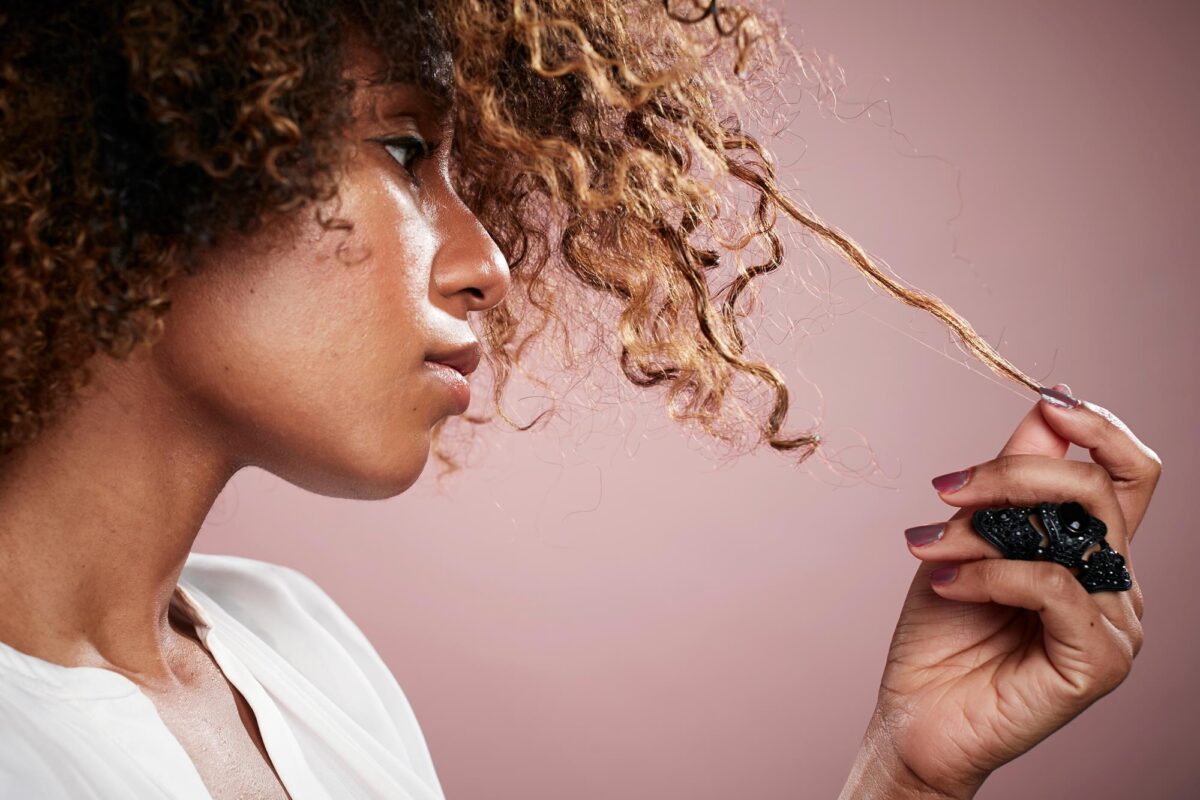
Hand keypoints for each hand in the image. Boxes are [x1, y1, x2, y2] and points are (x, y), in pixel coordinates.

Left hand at [861, 386, 1160, 798]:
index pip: (1128, 473)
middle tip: (946, 488)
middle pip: (1097, 488)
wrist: (916, 716)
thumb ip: (1008, 485)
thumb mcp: (965, 539)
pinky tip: (945, 584)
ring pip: (1069, 534)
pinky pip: (1054, 588)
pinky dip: (991, 575)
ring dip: (984, 529)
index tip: (1050, 402)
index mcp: (1089, 548)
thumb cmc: (942, 631)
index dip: (1101, 429)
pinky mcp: (1100, 661)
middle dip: (1013, 471)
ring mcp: (1115, 623)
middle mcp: (1114, 581)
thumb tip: (1045, 407)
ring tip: (928, 548)